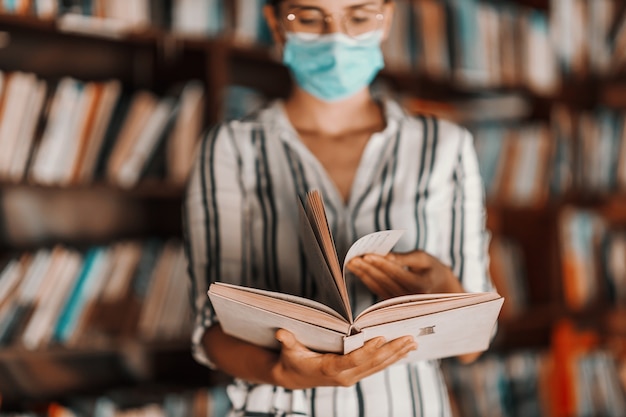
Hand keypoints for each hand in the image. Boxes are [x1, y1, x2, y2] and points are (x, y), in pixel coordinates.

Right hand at [271, 329, 416, 388]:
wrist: (293, 378)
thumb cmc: (291, 360)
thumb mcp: (288, 351)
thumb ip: (287, 342)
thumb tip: (281, 333)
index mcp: (330, 368)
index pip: (354, 360)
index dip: (368, 350)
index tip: (382, 338)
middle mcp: (345, 376)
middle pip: (373, 364)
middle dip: (393, 351)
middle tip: (410, 338)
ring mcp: (351, 377)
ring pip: (378, 367)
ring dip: (397, 355)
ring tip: (413, 343)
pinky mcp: (355, 375)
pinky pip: (376, 368)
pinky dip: (390, 359)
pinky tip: (403, 351)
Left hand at [346, 250, 463, 298]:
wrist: (441, 289)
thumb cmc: (431, 269)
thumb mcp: (424, 259)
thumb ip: (405, 258)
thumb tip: (386, 256)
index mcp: (421, 286)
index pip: (397, 273)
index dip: (381, 264)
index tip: (366, 255)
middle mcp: (410, 297)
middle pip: (384, 281)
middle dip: (367, 269)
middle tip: (352, 258)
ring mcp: (401, 302)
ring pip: (378, 287)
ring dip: (363, 275)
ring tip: (351, 263)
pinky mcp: (394, 303)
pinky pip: (377, 290)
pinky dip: (367, 280)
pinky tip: (358, 271)